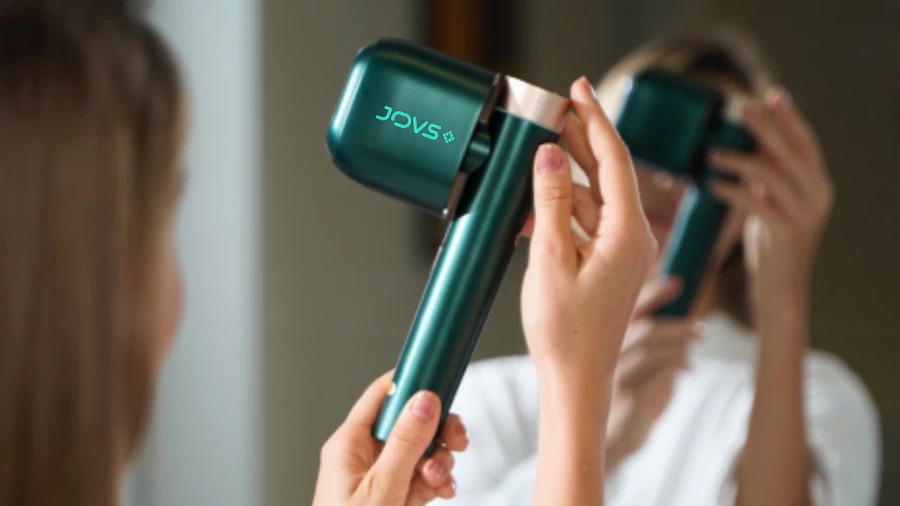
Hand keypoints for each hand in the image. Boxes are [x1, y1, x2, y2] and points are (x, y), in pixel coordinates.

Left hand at [312, 372, 468, 505]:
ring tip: (438, 483)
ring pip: (421, 450)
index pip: (382, 395)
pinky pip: (422, 476)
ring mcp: (380, 476)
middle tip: (456, 441)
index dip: (413, 384)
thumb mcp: (382, 491)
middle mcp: (364, 455)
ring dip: (439, 463)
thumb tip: (424, 399)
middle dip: (437, 432)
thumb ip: (405, 445)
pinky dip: (437, 482)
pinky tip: (441, 493)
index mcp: (349, 444)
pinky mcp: (394, 496)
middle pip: (409, 421)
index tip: (444, 383)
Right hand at [520, 78, 656, 382]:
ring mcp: (621, 252)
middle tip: (552, 110)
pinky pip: (585, 223)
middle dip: (580, 139)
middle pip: (607, 172)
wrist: (576, 382)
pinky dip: (561, 210)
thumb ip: (552, 203)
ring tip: (536, 149)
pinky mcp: (607, 264)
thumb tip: (550, 155)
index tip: (578, 88)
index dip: (595, 118)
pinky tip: (532, 205)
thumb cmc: (565, 332)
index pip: (615, 159)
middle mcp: (633, 238)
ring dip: (566, 175)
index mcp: (628, 233)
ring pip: (594, 197)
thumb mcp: (550, 260)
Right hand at [605, 277, 702, 466]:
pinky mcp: (626, 398)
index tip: (678, 283)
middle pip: (642, 328)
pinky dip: (678, 364)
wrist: (613, 437)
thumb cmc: (630, 393)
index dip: (653, 294)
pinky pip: (656, 375)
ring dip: (680, 343)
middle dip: (676, 323)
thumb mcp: (640, 361)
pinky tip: (689, 365)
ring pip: (650, 350)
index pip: (628, 309)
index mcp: (608, 339)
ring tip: (699, 340)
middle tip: (700, 326)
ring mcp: (614, 376)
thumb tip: (686, 314)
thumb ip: (654, 339)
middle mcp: (606, 354)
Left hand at [709, 87, 832, 327]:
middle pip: (790, 152)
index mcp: (817, 184)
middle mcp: (817, 195)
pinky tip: (712, 184)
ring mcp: (803, 215)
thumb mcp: (774, 203)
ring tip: (711, 153)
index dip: (790, 118)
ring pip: (772, 175)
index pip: (806, 143)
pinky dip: (732, 191)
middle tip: (741, 107)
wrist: (781, 289)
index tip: (773, 94)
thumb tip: (742, 145)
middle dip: (766, 126)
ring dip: (739, 159)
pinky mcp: (784, 233)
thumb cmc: (771, 243)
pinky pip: (757, 204)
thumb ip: (768, 177)